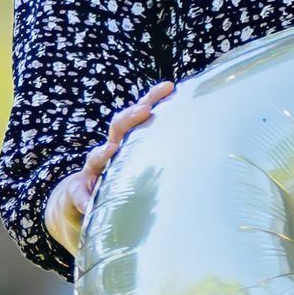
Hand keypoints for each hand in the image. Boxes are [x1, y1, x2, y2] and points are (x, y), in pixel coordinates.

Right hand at [44, 84, 173, 255]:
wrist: (87, 203)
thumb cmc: (127, 181)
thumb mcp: (146, 166)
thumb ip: (168, 155)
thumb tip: (213, 145)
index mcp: (129, 140)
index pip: (140, 113)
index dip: (152, 98)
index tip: (170, 87)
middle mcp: (111, 151)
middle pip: (118, 127)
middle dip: (130, 117)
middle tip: (145, 110)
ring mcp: (93, 171)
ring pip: (97, 157)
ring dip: (102, 154)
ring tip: (110, 153)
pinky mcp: (80, 192)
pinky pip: (81, 195)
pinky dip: (85, 200)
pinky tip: (90, 207)